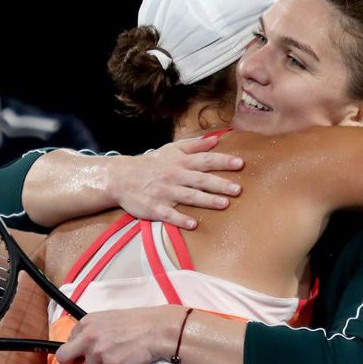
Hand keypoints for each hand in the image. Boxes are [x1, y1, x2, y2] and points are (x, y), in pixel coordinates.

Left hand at [56, 306, 183, 363]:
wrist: (156, 329)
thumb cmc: (136, 323)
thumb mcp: (108, 319)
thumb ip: (92, 331)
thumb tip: (82, 344)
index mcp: (86, 322)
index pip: (68, 341)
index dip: (77, 349)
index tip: (82, 353)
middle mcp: (88, 337)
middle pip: (65, 357)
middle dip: (71, 363)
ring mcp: (98, 352)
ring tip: (119, 356)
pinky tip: (127, 360)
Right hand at [107, 135, 242, 229]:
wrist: (121, 178)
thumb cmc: (151, 163)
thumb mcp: (171, 150)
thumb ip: (194, 145)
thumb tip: (216, 139)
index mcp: (180, 162)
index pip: (205, 160)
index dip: (223, 161)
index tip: (240, 164)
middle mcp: (175, 176)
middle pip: (200, 180)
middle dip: (220, 184)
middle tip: (238, 189)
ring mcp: (165, 193)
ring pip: (189, 197)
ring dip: (206, 200)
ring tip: (224, 204)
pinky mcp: (155, 208)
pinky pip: (170, 215)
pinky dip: (181, 219)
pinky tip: (193, 224)